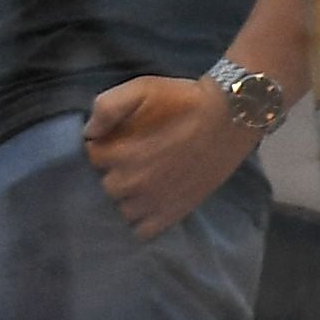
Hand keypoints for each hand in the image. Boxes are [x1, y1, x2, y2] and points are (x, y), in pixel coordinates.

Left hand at [79, 74, 258, 239]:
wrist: (230, 117)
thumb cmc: (182, 101)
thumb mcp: (140, 89)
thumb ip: (106, 107)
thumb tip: (89, 132)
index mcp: (120, 153)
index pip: (92, 156)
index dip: (103, 145)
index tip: (116, 139)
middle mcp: (133, 182)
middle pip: (106, 184)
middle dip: (114, 171)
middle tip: (131, 160)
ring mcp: (154, 201)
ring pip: (122, 209)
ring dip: (126, 196)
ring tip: (141, 182)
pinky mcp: (175, 212)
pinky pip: (144, 230)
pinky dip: (141, 221)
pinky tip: (148, 205)